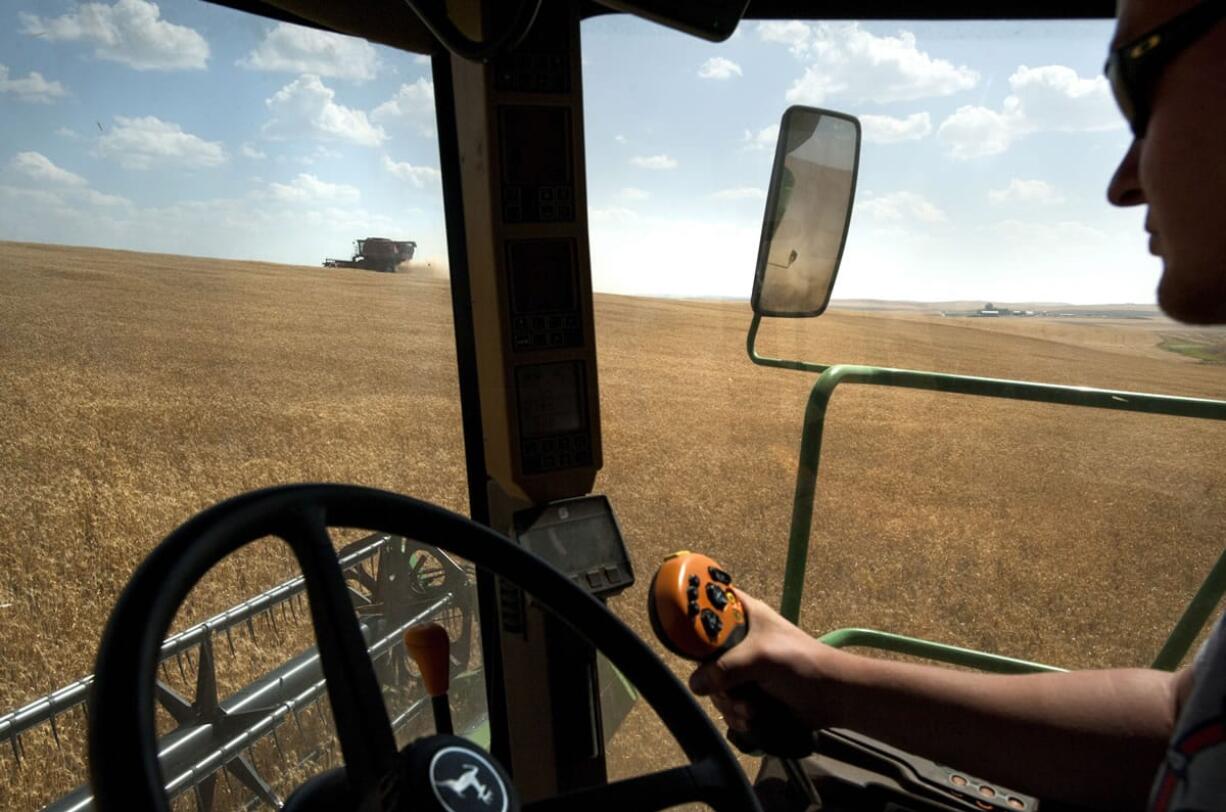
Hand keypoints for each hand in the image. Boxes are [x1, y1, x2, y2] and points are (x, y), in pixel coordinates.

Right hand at [688, 590, 843, 731]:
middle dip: (716, 681)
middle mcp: (740, 640)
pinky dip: (737, 715)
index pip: (709, 603)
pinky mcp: (750, 692)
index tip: (688, 637)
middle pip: (705, 657)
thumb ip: (725, 669)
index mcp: (744, 615)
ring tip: (752, 709)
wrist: (833, 697)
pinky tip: (753, 718)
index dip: (695, 616)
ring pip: (715, 686)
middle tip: (732, 691)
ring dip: (730, 704)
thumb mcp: (761, 657)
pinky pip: (728, 705)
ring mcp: (744, 668)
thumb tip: (696, 685)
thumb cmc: (801, 662)